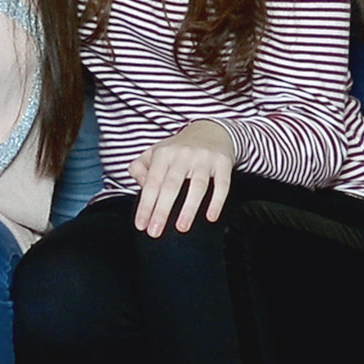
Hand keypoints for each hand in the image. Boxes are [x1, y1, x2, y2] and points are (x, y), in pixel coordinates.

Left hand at [130, 119, 236, 237]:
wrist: (211, 131)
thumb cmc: (178, 149)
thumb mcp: (155, 152)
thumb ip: (139, 167)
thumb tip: (140, 185)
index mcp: (163, 154)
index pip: (152, 183)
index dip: (145, 205)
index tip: (141, 225)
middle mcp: (183, 155)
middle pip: (171, 186)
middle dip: (162, 210)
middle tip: (155, 232)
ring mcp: (204, 159)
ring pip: (197, 186)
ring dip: (189, 209)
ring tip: (181, 228)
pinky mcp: (223, 163)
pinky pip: (222, 184)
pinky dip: (217, 201)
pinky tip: (211, 217)